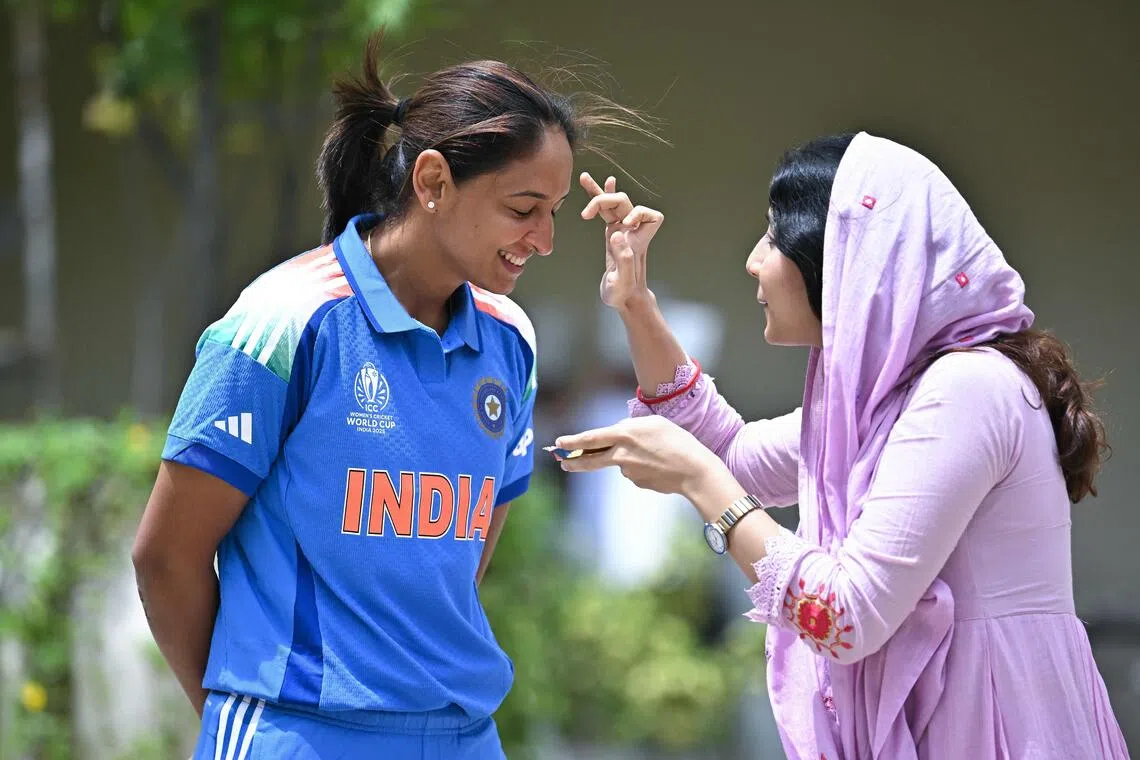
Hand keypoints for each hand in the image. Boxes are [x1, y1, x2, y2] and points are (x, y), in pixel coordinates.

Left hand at [554, 416, 726, 500]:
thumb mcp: (653, 423)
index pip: (591, 438)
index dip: (573, 441)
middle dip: (574, 461)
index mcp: (624, 435)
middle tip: (562, 463)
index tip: (559, 443)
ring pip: (620, 461)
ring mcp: (628, 471)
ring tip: (657, 452)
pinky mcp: (637, 482)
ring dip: (630, 457)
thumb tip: (617, 433)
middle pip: (591, 459)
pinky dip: (642, 466)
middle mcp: (621, 454)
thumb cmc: (677, 441)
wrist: (694, 470)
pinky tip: (659, 464)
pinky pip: (634, 471)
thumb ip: (630, 426)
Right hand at [579, 173, 663, 311]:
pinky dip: (601, 199)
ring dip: (600, 192)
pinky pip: (607, 212)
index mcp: (637, 242)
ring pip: (613, 204)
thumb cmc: (623, 293)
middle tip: (586, 214)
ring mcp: (622, 231)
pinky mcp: (612, 234)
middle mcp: (632, 233)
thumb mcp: (622, 281)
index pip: (652, 217)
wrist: (624, 298)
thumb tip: (618, 233)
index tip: (624, 225)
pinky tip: (597, 185)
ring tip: (584, 178)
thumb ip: (624, 258)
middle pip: (624, 203)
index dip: (639, 214)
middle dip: (606, 201)